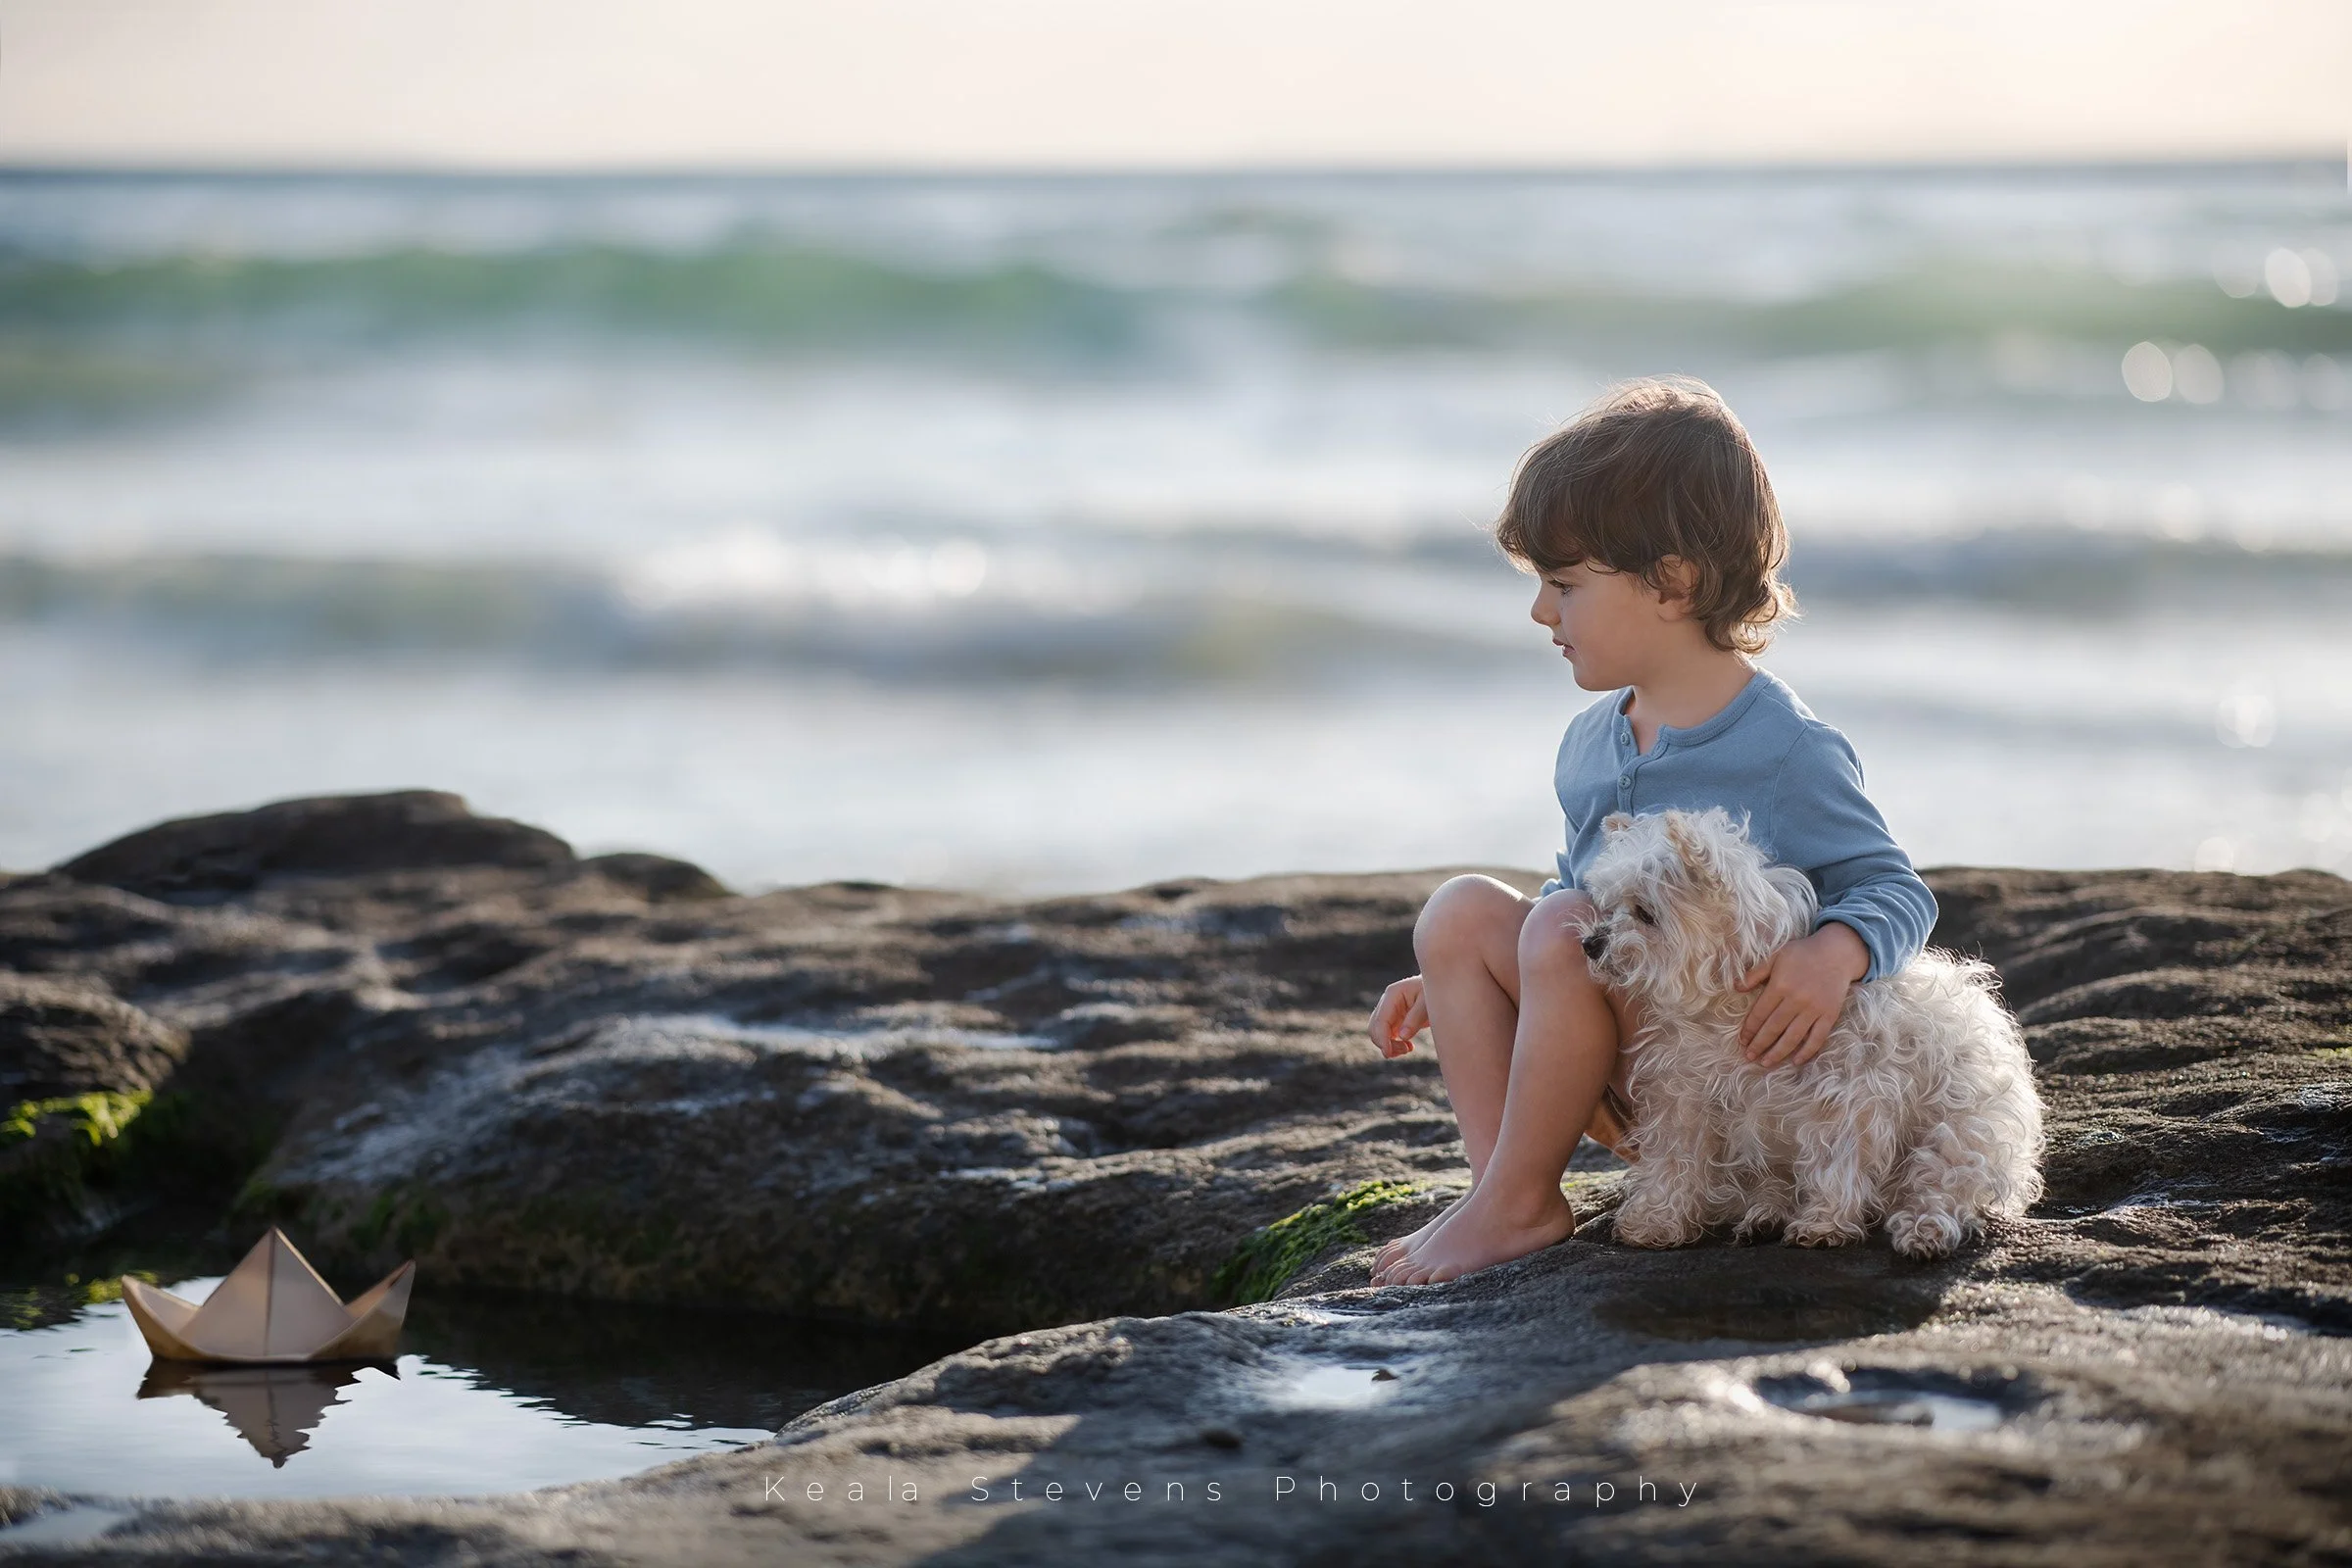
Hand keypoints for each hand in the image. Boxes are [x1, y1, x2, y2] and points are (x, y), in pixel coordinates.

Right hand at [1369, 975, 1428, 1057]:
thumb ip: (1415, 1019)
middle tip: (1406, 1050)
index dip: (1382, 1039)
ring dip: (1390, 1045)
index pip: (1380, 1020)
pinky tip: (1408, 1046)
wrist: (1442, 988)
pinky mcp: (1395, 1019)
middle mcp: (1387, 1002)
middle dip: (1385, 1043)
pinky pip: (1387, 1035)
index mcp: (1393, 994)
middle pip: (1375, 1028)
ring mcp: (1390, 1011)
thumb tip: (1403, 1037)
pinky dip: (1394, 1044)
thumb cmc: (1436, 992)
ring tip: (1407, 1048)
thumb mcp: (1427, 1004)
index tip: (1388, 1053)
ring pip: (1379, 1034)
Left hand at [1735, 923, 1868, 1070]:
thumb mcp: (1775, 957)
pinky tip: (1796, 1061)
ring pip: (1793, 1037)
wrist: (1837, 953)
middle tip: (1749, 1056)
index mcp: (1780, 985)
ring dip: (1778, 1053)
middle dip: (1759, 1045)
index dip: (1749, 1029)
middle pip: (1774, 1028)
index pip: (1760, 1013)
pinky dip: (1807, 1052)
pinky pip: (1817, 1038)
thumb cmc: (1802, 954)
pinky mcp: (1829, 1015)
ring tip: (1765, 1063)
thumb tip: (1736, 987)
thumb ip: (1756, 973)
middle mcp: (1796, 1000)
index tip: (1742, 1041)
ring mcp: (1814, 1009)